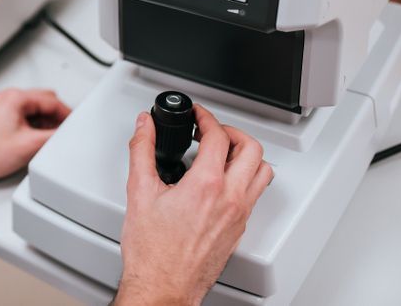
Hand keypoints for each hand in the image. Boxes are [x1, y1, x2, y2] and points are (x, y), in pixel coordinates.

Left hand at [0, 88, 70, 214]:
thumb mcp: (30, 145)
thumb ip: (54, 136)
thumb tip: (66, 132)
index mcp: (15, 98)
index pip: (52, 100)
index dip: (67, 114)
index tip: (75, 124)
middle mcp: (8, 98)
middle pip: (44, 102)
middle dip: (56, 118)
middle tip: (64, 133)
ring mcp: (4, 108)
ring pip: (36, 111)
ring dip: (45, 124)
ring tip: (48, 142)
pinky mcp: (2, 119)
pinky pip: (26, 118)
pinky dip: (35, 128)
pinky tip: (36, 143)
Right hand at [115, 105, 271, 305]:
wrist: (163, 286)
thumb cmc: (153, 251)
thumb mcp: (139, 192)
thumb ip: (142, 150)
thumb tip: (146, 126)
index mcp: (207, 186)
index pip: (218, 136)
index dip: (206, 117)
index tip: (197, 115)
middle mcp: (230, 199)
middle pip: (251, 149)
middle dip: (232, 132)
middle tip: (212, 130)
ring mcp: (238, 215)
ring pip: (262, 172)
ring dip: (246, 155)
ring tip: (223, 152)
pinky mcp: (238, 230)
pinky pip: (254, 194)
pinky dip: (245, 178)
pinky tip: (222, 181)